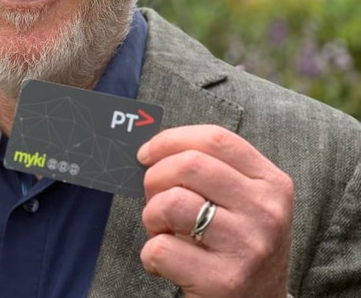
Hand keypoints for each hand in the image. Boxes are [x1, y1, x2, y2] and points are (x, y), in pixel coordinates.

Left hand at [137, 125, 293, 297]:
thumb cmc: (238, 246)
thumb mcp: (243, 203)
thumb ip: (211, 173)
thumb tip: (151, 150)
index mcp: (272, 184)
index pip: (216, 139)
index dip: (171, 140)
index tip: (147, 153)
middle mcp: (266, 212)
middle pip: (189, 165)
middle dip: (155, 178)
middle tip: (153, 199)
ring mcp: (248, 246)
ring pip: (171, 202)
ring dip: (151, 216)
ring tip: (162, 231)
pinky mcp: (224, 280)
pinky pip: (161, 248)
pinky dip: (150, 255)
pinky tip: (166, 263)